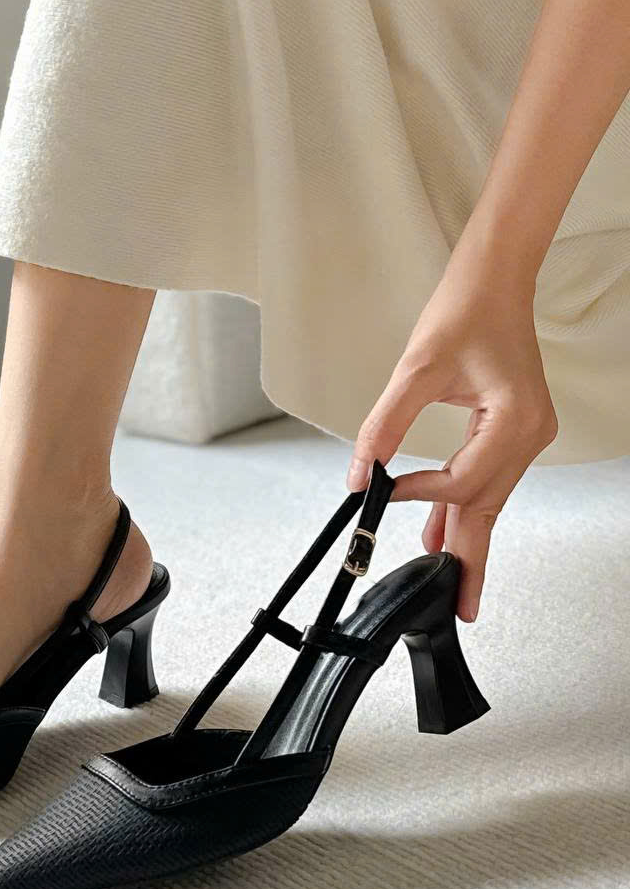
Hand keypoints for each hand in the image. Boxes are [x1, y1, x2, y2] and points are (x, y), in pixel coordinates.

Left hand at [346, 256, 557, 622]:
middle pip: (489, 508)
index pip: (464, 482)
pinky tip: (442, 532)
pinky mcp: (515, 429)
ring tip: (450, 583)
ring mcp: (527, 434)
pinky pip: (488, 479)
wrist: (494, 281)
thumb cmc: (466, 311)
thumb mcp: (415, 371)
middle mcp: (529, 433)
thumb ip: (383, 427)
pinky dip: (464, 505)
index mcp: (515, 421)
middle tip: (462, 607)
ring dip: (464, 534)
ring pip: (489, 498)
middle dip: (470, 557)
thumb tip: (358, 473)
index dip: (422, 496)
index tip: (384, 494)